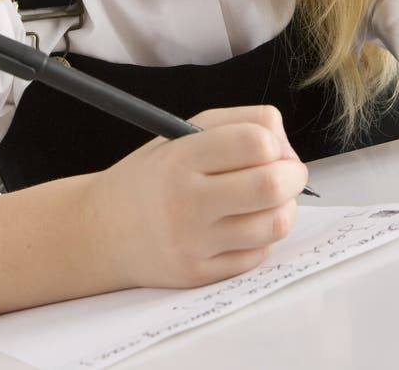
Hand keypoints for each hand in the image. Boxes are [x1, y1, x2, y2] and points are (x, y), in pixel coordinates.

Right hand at [96, 105, 307, 289]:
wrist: (103, 229)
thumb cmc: (154, 176)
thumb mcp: (184, 132)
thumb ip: (240, 123)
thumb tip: (285, 144)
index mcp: (183, 157)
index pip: (255, 143)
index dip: (276, 143)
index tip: (273, 148)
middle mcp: (187, 201)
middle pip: (271, 186)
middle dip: (294, 175)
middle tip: (289, 172)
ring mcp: (194, 243)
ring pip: (273, 225)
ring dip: (285, 208)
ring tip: (269, 199)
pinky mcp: (201, 274)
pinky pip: (258, 256)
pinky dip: (263, 237)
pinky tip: (246, 224)